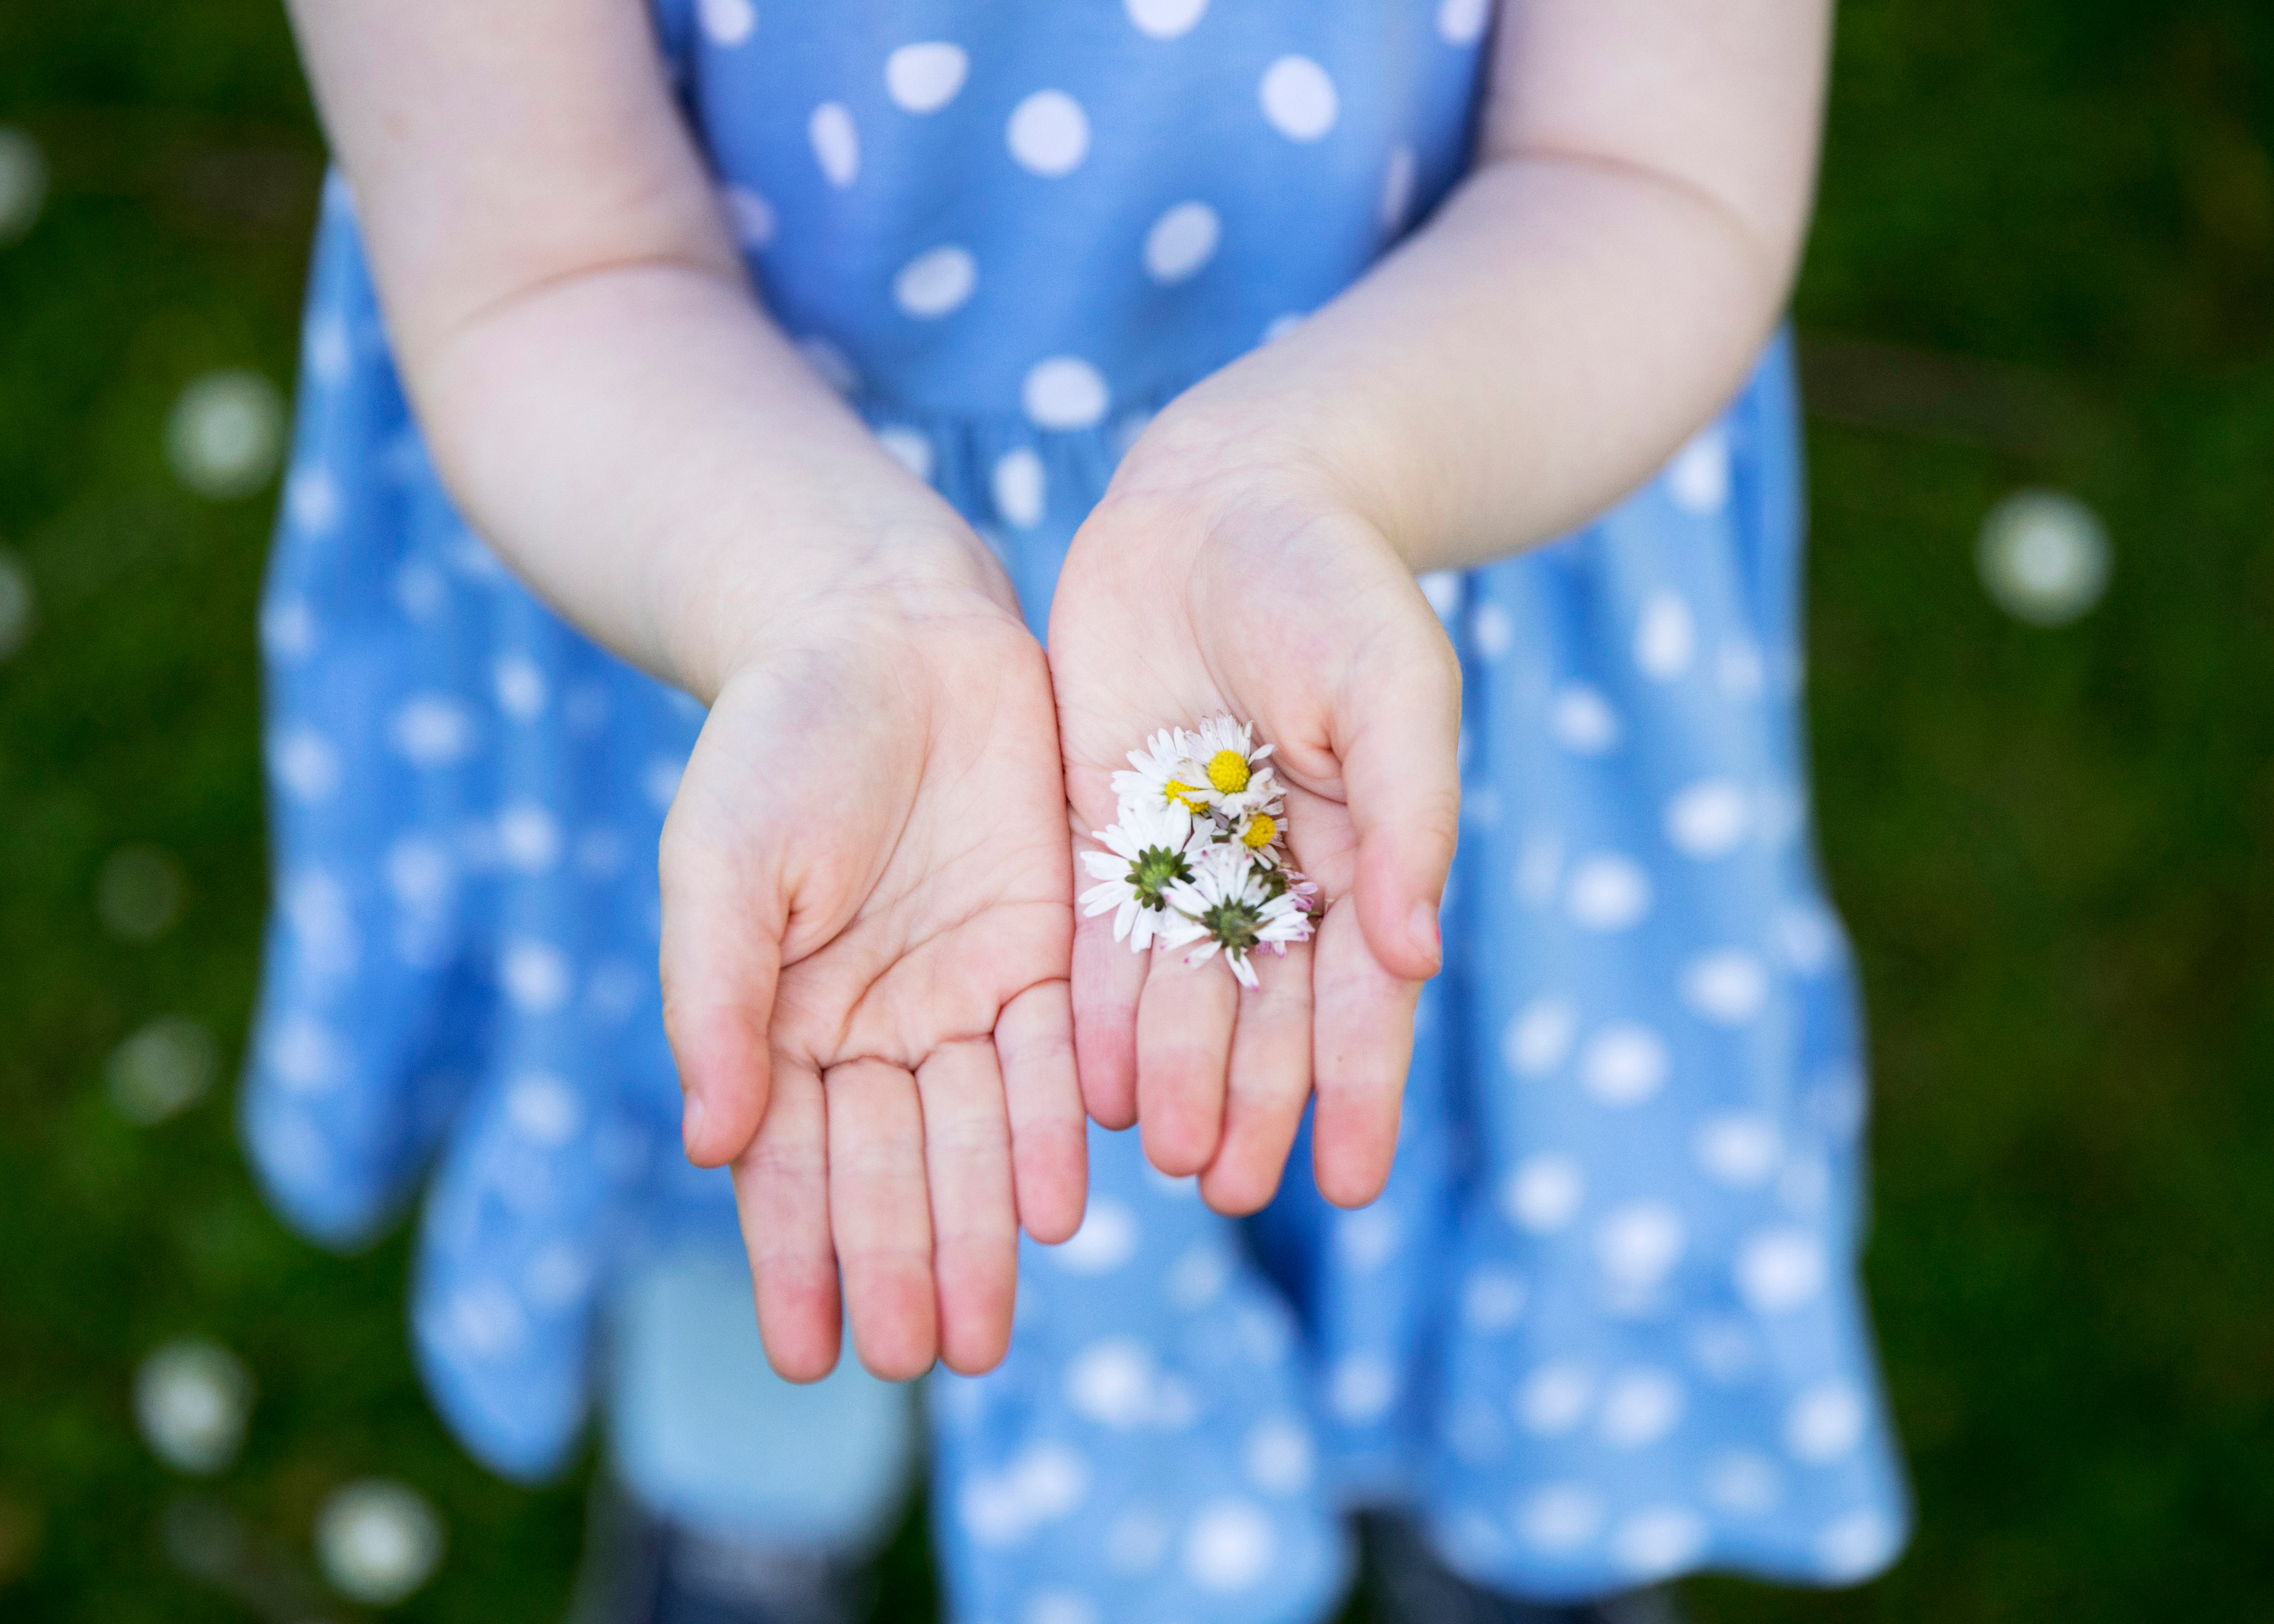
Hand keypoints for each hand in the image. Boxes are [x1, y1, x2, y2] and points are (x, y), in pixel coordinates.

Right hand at [660, 547, 1085, 1381]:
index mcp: (779, 1015)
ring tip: (984, 1333)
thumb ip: (714, 1002)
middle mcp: (874, 1021)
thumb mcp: (720, 866)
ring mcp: (961, 988)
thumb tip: (710, 1144)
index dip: (796, 1259)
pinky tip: (1058, 1208)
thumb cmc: (777, 739)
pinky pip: (1051, 1055)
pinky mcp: (1043, 944)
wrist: (882, 626)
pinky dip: (1051, 1130)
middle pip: (888, 1167)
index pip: (786, 1162)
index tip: (806, 1358)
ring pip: (972, 1134)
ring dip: (977, 1231)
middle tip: (923, 1362)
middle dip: (903, 1264)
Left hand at [1048, 418, 1461, 1214]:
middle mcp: (1272, 880)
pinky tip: (1091, 1084)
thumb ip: (1410, 813)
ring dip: (1178, 1078)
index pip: (1362, 1000)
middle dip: (1254, 1103)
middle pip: (1265, 1018)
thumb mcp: (1395, 684)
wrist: (1224, 498)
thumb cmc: (1334, 585)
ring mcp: (1185, 862)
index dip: (1357, 1090)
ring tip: (1165, 1155)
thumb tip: (1415, 953)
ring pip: (1180, 997)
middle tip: (1230, 1189)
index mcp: (1361, 858)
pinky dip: (1098, 1011)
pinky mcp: (1104, 832)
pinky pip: (1097, 940)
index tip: (1348, 1181)